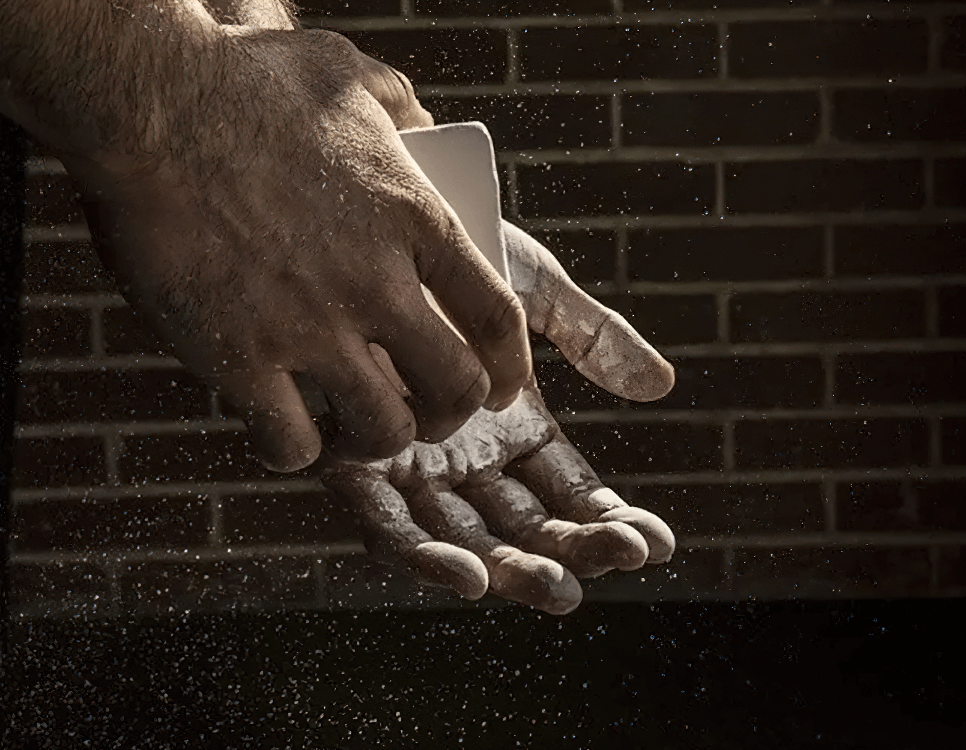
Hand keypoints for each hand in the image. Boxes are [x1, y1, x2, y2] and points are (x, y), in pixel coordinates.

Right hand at [2, 1, 531, 470]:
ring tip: (355, 432)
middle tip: (428, 414)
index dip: (511, 366)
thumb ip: (402, 108)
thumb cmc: (246, 82)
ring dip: (377, 443)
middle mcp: (377, 285)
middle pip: (456, 389)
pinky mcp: (241, 357)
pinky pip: (289, 442)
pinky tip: (283, 436)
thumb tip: (426, 129)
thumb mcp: (351, 77)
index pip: (499, 318)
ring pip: (383, 431)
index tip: (505, 387)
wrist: (147, 105)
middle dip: (452, 416)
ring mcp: (312, 328)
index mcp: (416, 223)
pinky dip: (295, 452)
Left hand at [322, 224, 675, 614]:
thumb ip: (592, 338)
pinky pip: (387, 523)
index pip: (569, 491)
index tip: (655, 543)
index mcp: (514, 427)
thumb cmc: (455, 248)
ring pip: (466, 537)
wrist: (380, 221)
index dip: (610, 520)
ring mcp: (412, 464)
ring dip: (512, 568)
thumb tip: (661, 385)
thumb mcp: (530, 291)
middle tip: (621, 560)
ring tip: (560, 588)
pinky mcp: (355, 461)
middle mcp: (465, 456)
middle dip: (572, 550)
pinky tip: (468, 576)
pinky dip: (425, 555)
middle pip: (524, 524)